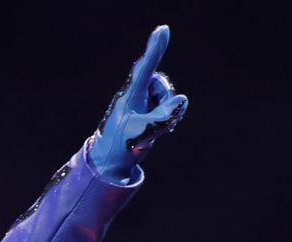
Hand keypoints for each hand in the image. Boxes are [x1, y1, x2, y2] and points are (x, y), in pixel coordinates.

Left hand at [89, 24, 189, 181]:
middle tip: (161, 121)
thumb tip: (181, 99)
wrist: (110, 163)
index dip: (155, 48)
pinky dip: (168, 118)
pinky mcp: (146, 113)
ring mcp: (142, 103)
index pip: (146, 67)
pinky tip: (161, 132)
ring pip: (165, 97)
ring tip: (157, 131)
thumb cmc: (121, 146)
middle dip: (166, 99)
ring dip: (167, 112)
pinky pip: (166, 108)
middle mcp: (137, 94)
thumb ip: (164, 115)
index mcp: (132, 95)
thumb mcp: (144, 132)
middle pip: (160, 83)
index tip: (163, 29)